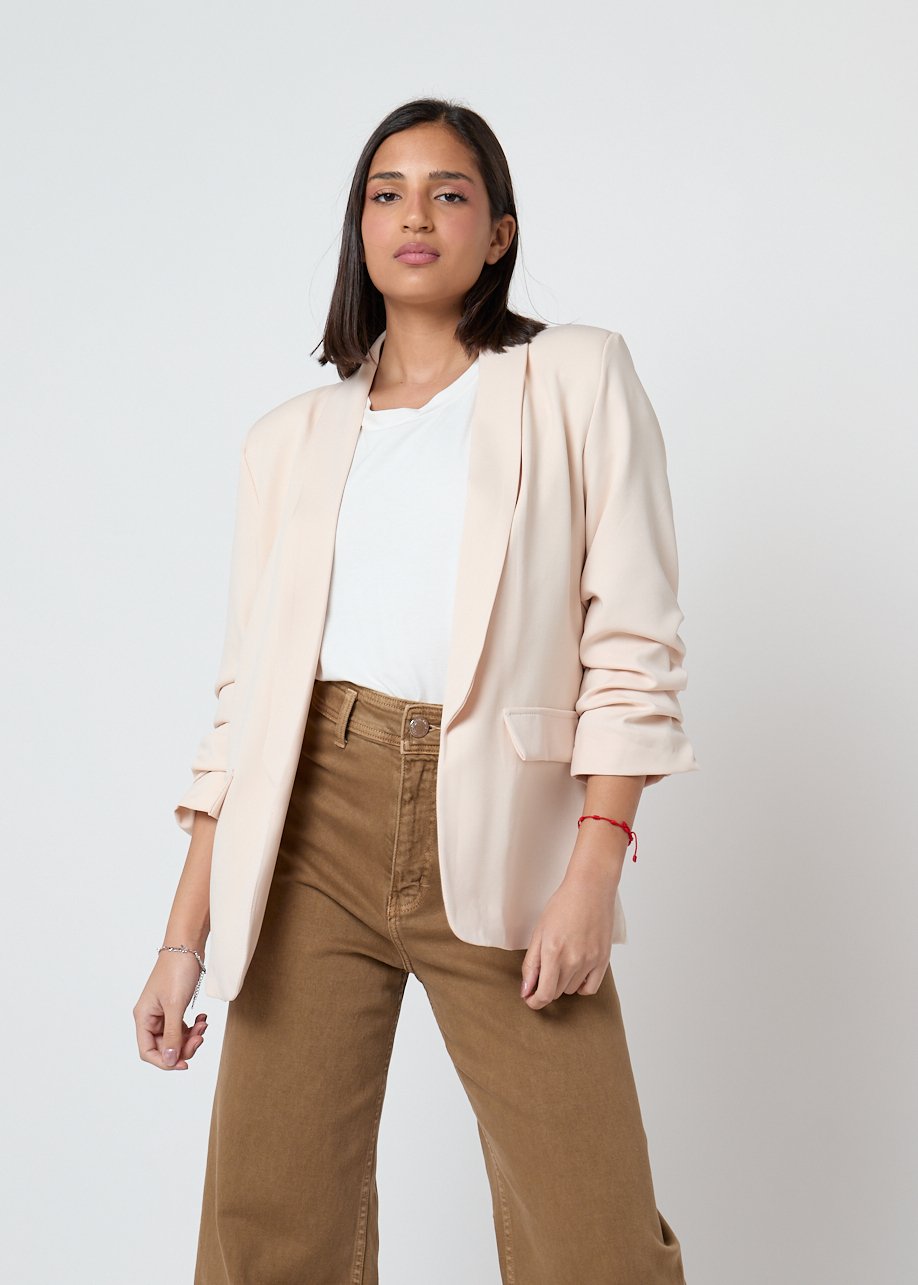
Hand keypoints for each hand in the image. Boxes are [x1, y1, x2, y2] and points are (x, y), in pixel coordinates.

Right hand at [134, 951, 208, 1069]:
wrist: (187, 945)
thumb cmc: (177, 971)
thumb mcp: (175, 1006)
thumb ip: (172, 1035)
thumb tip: (169, 1060)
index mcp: (143, 1017)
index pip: (148, 1051)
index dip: (165, 1062)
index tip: (185, 1063)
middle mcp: (150, 1017)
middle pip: (163, 1046)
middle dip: (183, 1046)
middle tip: (200, 1038)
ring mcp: (163, 1012)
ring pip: (175, 1037)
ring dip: (190, 1037)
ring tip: (204, 1025)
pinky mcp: (174, 1006)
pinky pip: (182, 1026)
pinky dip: (193, 1027)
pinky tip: (202, 1019)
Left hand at [519, 860, 618, 1009]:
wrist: (590, 889)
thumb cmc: (562, 906)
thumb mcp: (539, 932)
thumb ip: (531, 964)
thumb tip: (526, 990)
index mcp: (553, 953)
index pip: (543, 994)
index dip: (534, 1001)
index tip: (530, 999)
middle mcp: (573, 960)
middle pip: (556, 993)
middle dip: (545, 988)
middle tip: (543, 973)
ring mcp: (590, 961)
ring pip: (571, 990)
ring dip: (562, 983)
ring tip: (560, 962)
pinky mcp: (603, 960)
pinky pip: (590, 988)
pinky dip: (580, 986)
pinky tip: (575, 974)